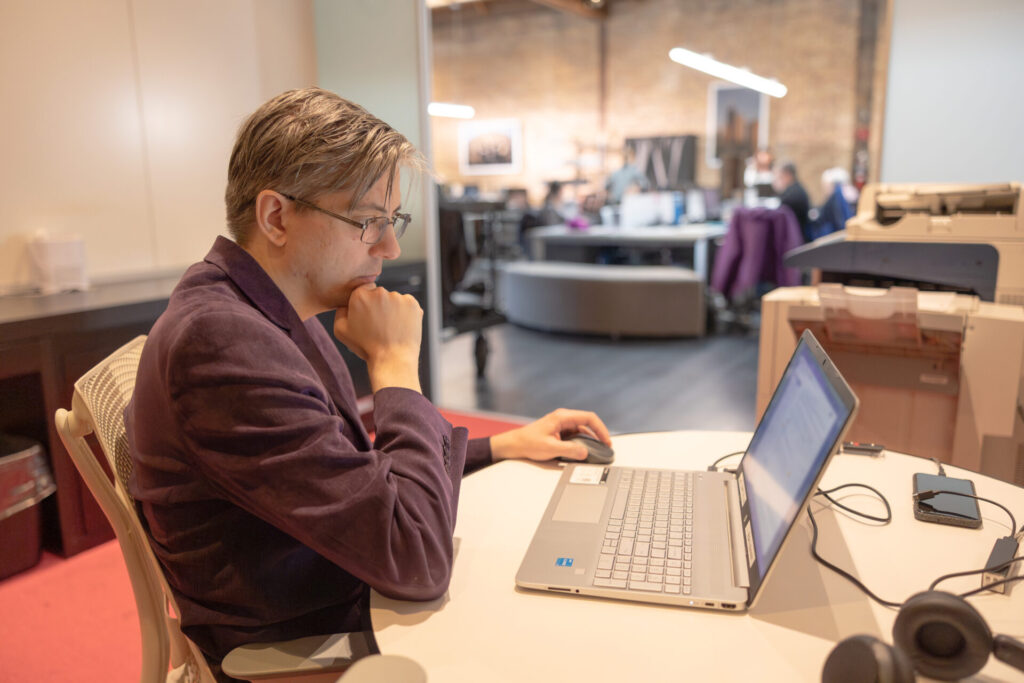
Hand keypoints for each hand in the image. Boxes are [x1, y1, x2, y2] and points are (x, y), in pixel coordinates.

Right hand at [334, 285, 421, 391]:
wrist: (392, 359)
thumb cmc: (366, 347)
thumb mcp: (341, 331)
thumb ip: (340, 311)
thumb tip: (346, 302)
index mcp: (360, 295)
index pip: (363, 290)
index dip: (365, 304)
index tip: (368, 317)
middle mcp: (379, 292)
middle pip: (379, 294)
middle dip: (379, 306)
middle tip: (379, 326)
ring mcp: (398, 297)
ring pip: (394, 299)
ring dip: (393, 310)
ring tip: (390, 329)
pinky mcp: (412, 303)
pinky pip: (407, 304)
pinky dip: (405, 313)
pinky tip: (400, 327)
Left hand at [490, 409, 611, 462]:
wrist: (515, 444)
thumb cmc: (528, 443)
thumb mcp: (551, 448)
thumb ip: (569, 450)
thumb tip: (585, 452)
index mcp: (562, 417)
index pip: (589, 418)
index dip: (601, 429)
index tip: (606, 440)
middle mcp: (563, 418)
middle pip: (588, 423)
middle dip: (598, 434)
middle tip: (606, 447)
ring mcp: (562, 424)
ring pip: (582, 430)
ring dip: (590, 439)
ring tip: (597, 450)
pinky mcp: (560, 431)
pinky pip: (576, 435)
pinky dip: (582, 442)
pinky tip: (584, 451)